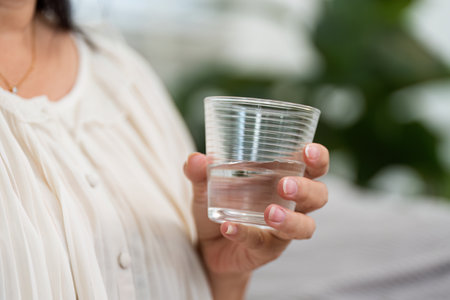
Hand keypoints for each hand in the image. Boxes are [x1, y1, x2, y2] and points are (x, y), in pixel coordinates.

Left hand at [184, 143, 328, 298]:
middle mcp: (292, 204)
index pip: (313, 166)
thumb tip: (195, 158)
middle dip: (307, 189)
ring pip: (304, 227)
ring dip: (290, 219)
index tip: (308, 151)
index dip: (318, 158)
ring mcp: (282, 230)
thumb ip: (200, 172)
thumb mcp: (207, 186)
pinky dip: (246, 234)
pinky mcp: (266, 250)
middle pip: (319, 196)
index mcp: (284, 178)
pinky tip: (229, 228)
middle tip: (284, 185)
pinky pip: (263, 244)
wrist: (209, 245)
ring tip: (270, 213)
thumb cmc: (222, 204)